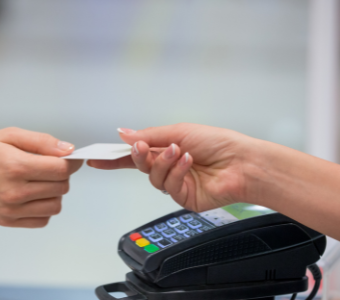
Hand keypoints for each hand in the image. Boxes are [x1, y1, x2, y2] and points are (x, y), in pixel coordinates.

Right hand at [0, 127, 82, 227]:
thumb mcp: (9, 135)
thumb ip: (42, 141)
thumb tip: (68, 150)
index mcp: (16, 166)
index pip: (61, 169)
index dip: (72, 162)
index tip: (70, 158)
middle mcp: (14, 192)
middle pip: (61, 187)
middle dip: (62, 175)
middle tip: (50, 167)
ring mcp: (11, 209)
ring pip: (55, 206)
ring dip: (54, 193)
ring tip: (40, 181)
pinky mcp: (7, 221)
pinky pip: (42, 220)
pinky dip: (44, 208)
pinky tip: (33, 195)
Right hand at [88, 123, 257, 211]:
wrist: (242, 163)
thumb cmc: (219, 143)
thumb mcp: (180, 131)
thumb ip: (150, 135)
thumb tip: (124, 133)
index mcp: (167, 149)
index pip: (136, 153)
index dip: (115, 156)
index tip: (97, 158)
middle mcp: (169, 167)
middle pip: (141, 166)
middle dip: (140, 156)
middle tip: (142, 148)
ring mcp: (176, 183)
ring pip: (153, 177)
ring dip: (164, 162)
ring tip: (178, 151)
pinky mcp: (184, 197)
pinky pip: (169, 186)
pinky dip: (177, 172)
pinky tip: (188, 162)